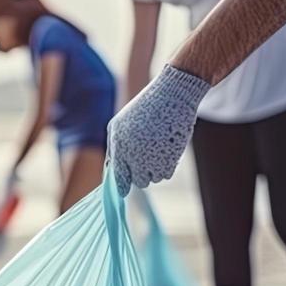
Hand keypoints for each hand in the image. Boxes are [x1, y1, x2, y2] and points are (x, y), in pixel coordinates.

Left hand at [107, 65, 209, 192]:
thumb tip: (112, 173)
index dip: (122, 185)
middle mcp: (133, 156)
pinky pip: (166, 174)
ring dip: (156, 168)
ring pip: (152, 179)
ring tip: (159, 147)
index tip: (124, 190)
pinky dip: (168, 165)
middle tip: (148, 158)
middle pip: (137, 181)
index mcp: (119, 146)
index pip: (118, 177)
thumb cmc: (146, 108)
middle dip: (142, 173)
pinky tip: (168, 148)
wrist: (173, 95)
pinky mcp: (169, 160)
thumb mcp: (120, 124)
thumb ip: (115, 149)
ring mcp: (152, 159)